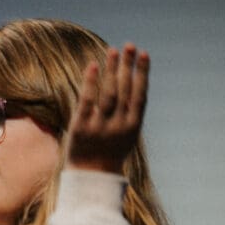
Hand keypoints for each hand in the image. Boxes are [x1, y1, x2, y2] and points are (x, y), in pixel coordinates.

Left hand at [67, 44, 148, 174]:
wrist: (90, 178)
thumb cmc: (108, 154)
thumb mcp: (125, 136)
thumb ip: (128, 113)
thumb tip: (131, 84)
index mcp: (133, 127)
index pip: (140, 94)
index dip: (142, 73)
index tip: (144, 54)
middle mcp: (118, 126)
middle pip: (124, 90)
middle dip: (127, 66)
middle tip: (129, 46)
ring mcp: (99, 127)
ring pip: (108, 93)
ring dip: (111, 69)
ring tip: (113, 51)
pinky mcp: (81, 128)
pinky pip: (87, 101)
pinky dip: (91, 82)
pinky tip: (93, 65)